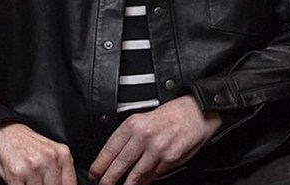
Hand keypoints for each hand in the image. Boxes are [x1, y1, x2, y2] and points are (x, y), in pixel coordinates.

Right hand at [0, 122, 75, 184]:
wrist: (1, 131)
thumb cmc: (25, 145)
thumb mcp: (50, 153)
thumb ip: (60, 172)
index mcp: (62, 154)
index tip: (51, 184)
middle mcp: (49, 159)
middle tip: (36, 181)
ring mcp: (33, 166)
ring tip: (27, 180)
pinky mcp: (16, 173)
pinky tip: (18, 182)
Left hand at [89, 95, 221, 184]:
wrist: (195, 112)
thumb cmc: (170, 116)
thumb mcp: (144, 119)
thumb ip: (130, 138)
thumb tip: (115, 159)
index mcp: (133, 124)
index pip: (110, 149)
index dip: (99, 166)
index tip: (94, 174)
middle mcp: (143, 136)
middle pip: (119, 164)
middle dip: (108, 180)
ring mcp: (157, 148)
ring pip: (136, 174)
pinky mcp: (169, 158)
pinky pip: (153, 175)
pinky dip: (145, 181)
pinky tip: (140, 184)